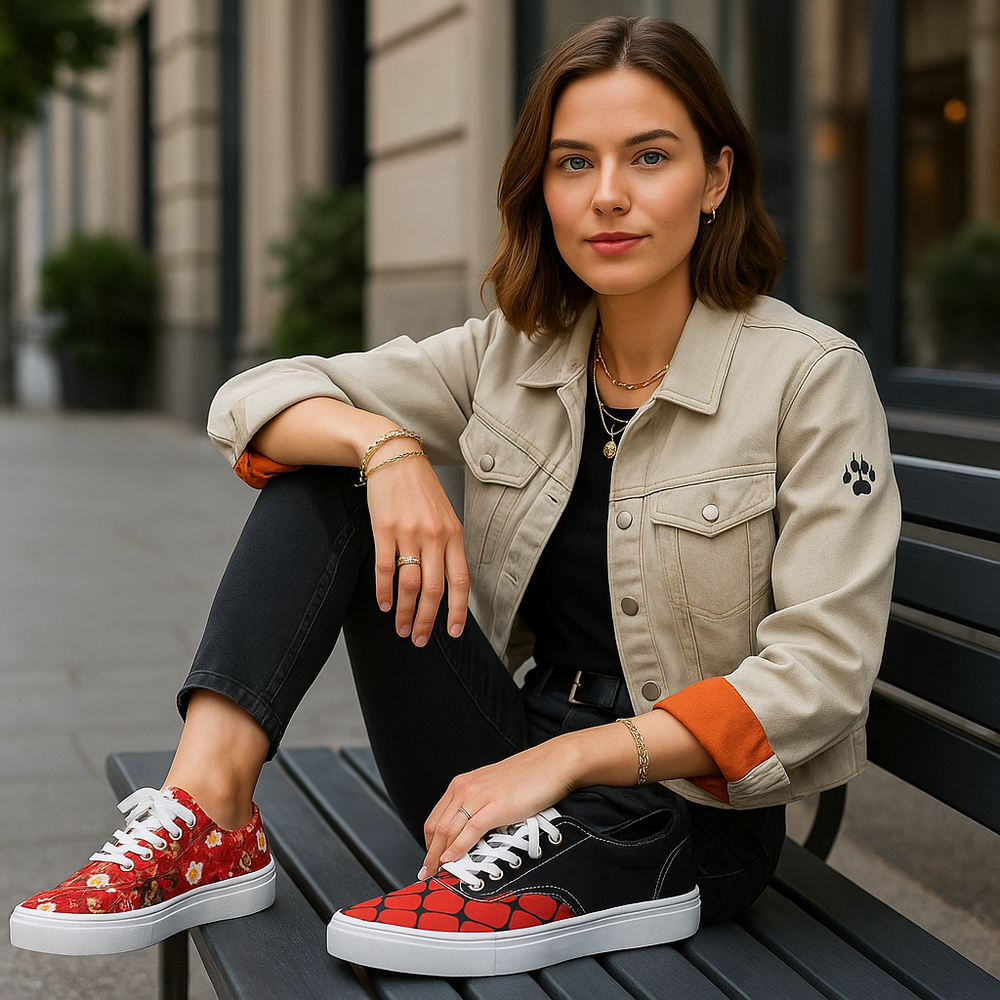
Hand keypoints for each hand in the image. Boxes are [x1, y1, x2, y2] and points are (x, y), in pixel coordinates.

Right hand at [365, 448, 468, 645]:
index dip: (458, 610)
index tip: (453, 632)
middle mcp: (434, 536)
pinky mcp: (384, 530)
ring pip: (409, 585)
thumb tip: (448, 584)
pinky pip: (384, 569)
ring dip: (406, 613)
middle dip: (428, 621)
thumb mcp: (445, 516)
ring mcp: (409, 533)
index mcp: (454, 534)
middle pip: (434, 590)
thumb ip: (448, 547)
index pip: (460, 581)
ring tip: (402, 628)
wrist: (395, 457)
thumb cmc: (421, 490)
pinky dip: (384, 592)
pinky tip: (385, 604)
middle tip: (421, 640)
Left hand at [419, 740, 579, 877]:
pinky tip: (451, 861)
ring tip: (436, 876)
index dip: (428, 843)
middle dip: (430, 854)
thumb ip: (478, 805)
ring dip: (439, 856)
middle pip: (437, 827)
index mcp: (462, 784)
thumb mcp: (494, 789)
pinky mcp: (496, 806)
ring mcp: (479, 796)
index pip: (435, 818)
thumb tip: (469, 831)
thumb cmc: (529, 777)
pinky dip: (457, 849)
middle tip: (428, 876)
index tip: (430, 861)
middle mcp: (465, 788)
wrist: (553, 763)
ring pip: (449, 830)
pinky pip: (470, 831)